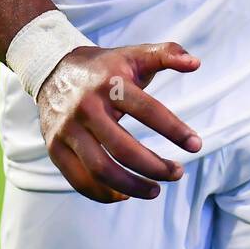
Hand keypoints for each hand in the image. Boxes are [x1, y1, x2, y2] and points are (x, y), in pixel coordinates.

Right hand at [36, 41, 201, 203]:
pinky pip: (79, 180)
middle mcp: (87, 106)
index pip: (148, 110)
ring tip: (155, 190)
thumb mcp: (135, 54)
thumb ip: (168, 53)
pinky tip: (124, 194)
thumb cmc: (106, 67)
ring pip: (101, 169)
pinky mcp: (54, 146)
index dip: (175, 130)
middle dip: (155, 167)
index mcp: (111, 82)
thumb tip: (196, 63)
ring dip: (132, 186)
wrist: (54, 68)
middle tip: (177, 173)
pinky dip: (104, 194)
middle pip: (123, 148)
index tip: (196, 145)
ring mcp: (68, 129)